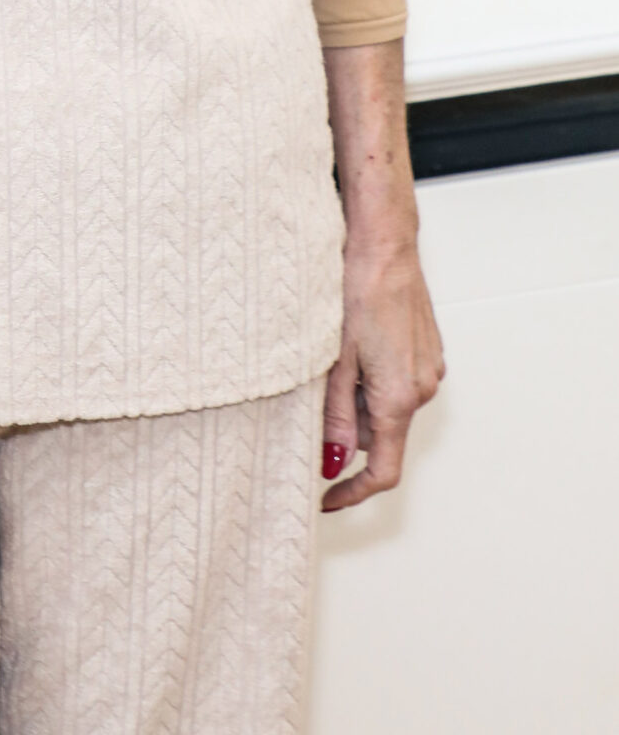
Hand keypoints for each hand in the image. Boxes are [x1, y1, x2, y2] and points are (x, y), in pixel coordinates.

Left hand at [321, 232, 444, 509]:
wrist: (384, 244)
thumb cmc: (357, 290)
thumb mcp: (333, 358)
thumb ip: (332, 414)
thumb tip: (330, 461)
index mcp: (399, 398)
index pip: (382, 470)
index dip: (353, 492)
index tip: (326, 498)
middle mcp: (422, 389)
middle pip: (378, 434)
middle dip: (345, 426)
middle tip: (315, 387)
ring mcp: (429, 369)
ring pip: (385, 406)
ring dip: (357, 396)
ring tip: (335, 352)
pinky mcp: (427, 351)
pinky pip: (396, 381)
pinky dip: (372, 376)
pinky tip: (354, 341)